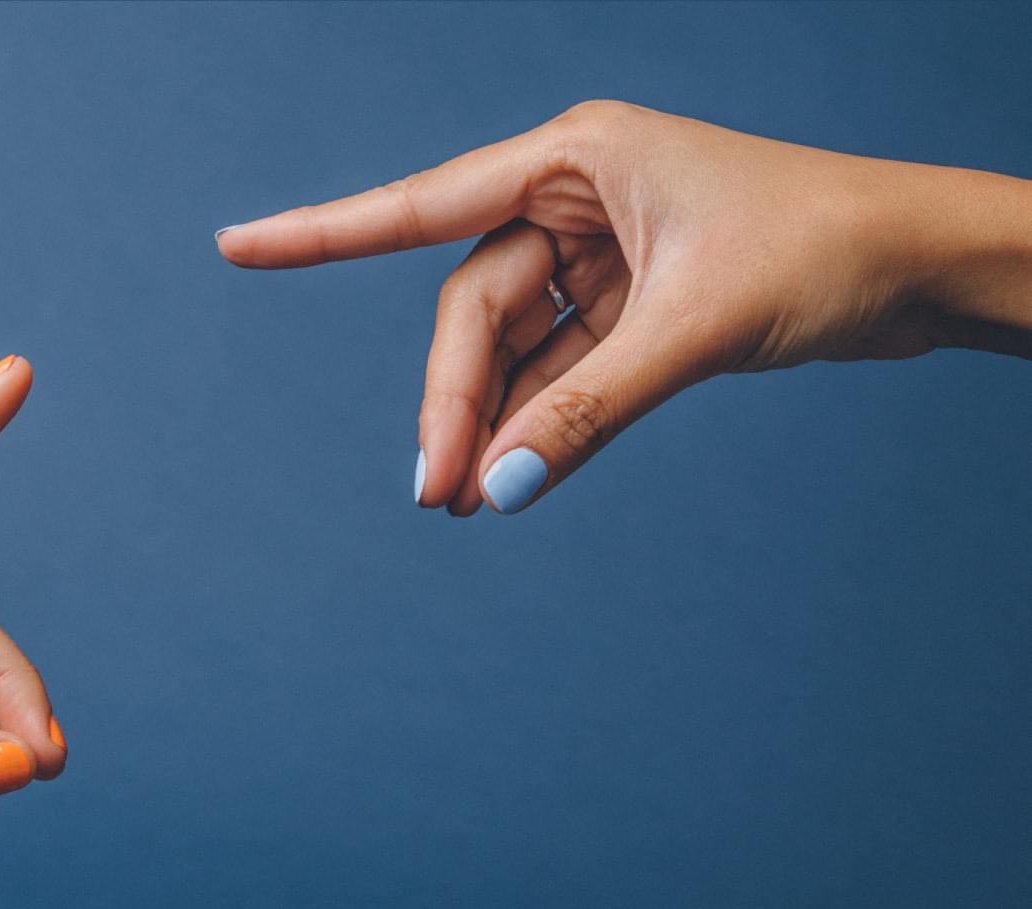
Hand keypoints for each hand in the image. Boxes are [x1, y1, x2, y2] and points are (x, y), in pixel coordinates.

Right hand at [217, 101, 1031, 514]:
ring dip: (491, 422)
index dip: (321, 234)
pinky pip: (558, 367)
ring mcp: (601, 252)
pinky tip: (515, 475)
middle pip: (473, 307)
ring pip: (510, 346)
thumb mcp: (695, 325)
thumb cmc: (825, 248)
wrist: (923, 265)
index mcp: (575, 156)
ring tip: (467, 501)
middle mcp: (575, 195)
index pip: (421, 207)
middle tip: (439, 494)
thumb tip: (502, 489)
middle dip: (453, 401)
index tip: (236, 247)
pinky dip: (538, 420)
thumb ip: (590, 407)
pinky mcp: (629, 301)